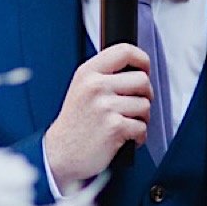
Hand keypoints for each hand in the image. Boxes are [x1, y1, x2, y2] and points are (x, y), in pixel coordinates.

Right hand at [42, 42, 151, 188]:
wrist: (61, 154)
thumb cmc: (75, 123)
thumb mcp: (82, 89)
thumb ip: (104, 75)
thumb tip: (139, 69)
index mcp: (87, 73)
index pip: (124, 51)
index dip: (142, 60)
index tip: (144, 70)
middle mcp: (95, 86)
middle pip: (142, 80)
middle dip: (145, 96)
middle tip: (133, 107)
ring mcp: (104, 107)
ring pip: (145, 105)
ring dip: (141, 119)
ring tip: (124, 124)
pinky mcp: (114, 127)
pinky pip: (142, 128)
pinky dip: (138, 137)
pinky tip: (124, 138)